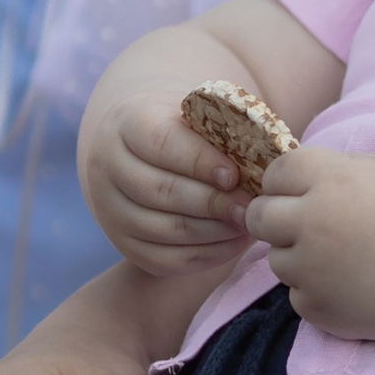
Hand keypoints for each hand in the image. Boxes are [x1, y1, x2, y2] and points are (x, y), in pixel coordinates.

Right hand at [82, 93, 258, 282]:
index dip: (200, 162)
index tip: (234, 175)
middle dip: (211, 202)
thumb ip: (224, 128)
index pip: (161, 143)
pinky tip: (235, 242)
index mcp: (127, 123)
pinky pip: (166, 259)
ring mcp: (111, 210)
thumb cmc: (185, 130)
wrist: (143, 152)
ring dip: (212, 231)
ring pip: (163, 229)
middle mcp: (108, 167)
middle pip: (160, 191)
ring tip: (247, 223)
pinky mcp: (125, 245)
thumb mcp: (197, 115)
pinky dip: (206, 254)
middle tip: (250, 207)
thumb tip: (267, 152)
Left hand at [245, 146, 374, 340]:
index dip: (286, 182)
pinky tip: (350, 286)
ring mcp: (310, 268)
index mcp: (329, 180)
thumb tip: (307, 175)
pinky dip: (317, 291)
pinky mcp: (316, 307)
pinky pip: (298, 295)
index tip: (300, 192)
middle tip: (303, 227)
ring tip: (340, 259)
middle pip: (259, 216)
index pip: (275, 173)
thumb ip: (340, 170)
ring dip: (298, 257)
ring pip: (276, 259)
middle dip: (274, 218)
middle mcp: (311, 222)